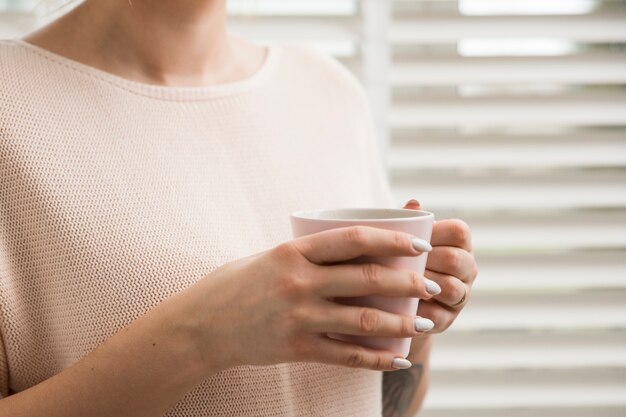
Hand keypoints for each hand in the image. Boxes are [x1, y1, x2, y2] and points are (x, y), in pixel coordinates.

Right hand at [180, 224, 439, 373]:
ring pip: (364, 319)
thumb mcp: (270, 257)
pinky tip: (398, 359)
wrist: (199, 327)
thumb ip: (309, 254)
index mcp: (293, 251)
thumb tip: (354, 249)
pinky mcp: (296, 348)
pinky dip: (376, 358)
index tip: (420, 244)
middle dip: (408, 282)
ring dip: (401, 322)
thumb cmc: (236, 285)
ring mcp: (298, 316)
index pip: (354, 239)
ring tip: (425, 323)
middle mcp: (298, 281)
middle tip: (434, 285)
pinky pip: (346, 354)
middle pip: (368, 278)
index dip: (392, 239)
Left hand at [403, 199, 477, 333]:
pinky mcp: (448, 320)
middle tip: (401, 261)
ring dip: (424, 285)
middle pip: (456, 260)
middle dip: (427, 260)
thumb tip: (413, 204)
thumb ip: (409, 222)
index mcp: (458, 244)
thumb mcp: (400, 239)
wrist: (388, 300)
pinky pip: (438, 316)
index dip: (435, 233)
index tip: (411, 238)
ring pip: (451, 288)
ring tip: (399, 282)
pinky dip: (417, 311)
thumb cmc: (397, 258)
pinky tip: (399, 306)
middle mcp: (466, 269)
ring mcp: (461, 295)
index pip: (459, 231)